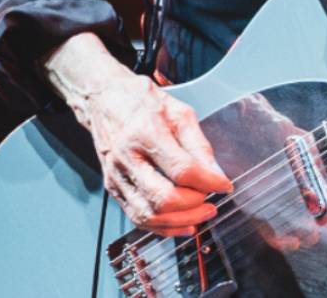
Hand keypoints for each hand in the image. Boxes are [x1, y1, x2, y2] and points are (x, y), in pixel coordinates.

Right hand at [43, 33, 233, 235]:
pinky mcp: (112, 188)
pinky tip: (180, 223)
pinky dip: (161, 227)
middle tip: (211, 202)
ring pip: (148, 214)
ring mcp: (117, 175)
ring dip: (179, 222)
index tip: (224, 186)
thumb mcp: (178, 111)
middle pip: (163, 198)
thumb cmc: (140, 102)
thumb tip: (216, 174)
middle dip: (194, 206)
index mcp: (146, 132)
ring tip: (200, 214)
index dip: (207, 183)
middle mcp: (127, 157)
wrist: (102, 99)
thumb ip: (199, 144)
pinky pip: (137, 217)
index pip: (181, 169)